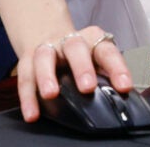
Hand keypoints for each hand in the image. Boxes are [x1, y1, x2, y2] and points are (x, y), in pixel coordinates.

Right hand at [16, 25, 132, 122]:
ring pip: (44, 56)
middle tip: (87, 87)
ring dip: (47, 75)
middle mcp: (69, 41)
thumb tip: (122, 97)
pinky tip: (32, 113)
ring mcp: (48, 48)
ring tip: (50, 94)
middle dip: (81, 67)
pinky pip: (25, 76)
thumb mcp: (97, 60)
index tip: (124, 87)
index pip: (107, 51)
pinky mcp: (28, 59)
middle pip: (75, 47)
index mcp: (92, 40)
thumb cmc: (82, 55)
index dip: (117, 68)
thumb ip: (107, 75)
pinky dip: (27, 96)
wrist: (51, 36)